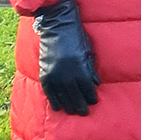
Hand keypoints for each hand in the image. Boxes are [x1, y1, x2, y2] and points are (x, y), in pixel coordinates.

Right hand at [32, 0, 98, 115]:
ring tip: (72, 112)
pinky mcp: (44, 71)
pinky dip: (53, 99)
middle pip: (74, 94)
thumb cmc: (76, 37)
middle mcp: (66, 72)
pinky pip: (49, 90)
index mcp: (79, 66)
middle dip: (80, 104)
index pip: (86, 87)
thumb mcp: (88, 51)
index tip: (93, 102)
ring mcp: (54, 73)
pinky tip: (57, 107)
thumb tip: (95, 84)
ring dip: (67, 104)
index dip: (90, 96)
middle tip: (83, 113)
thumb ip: (90, 68)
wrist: (57, 26)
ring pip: (61, 94)